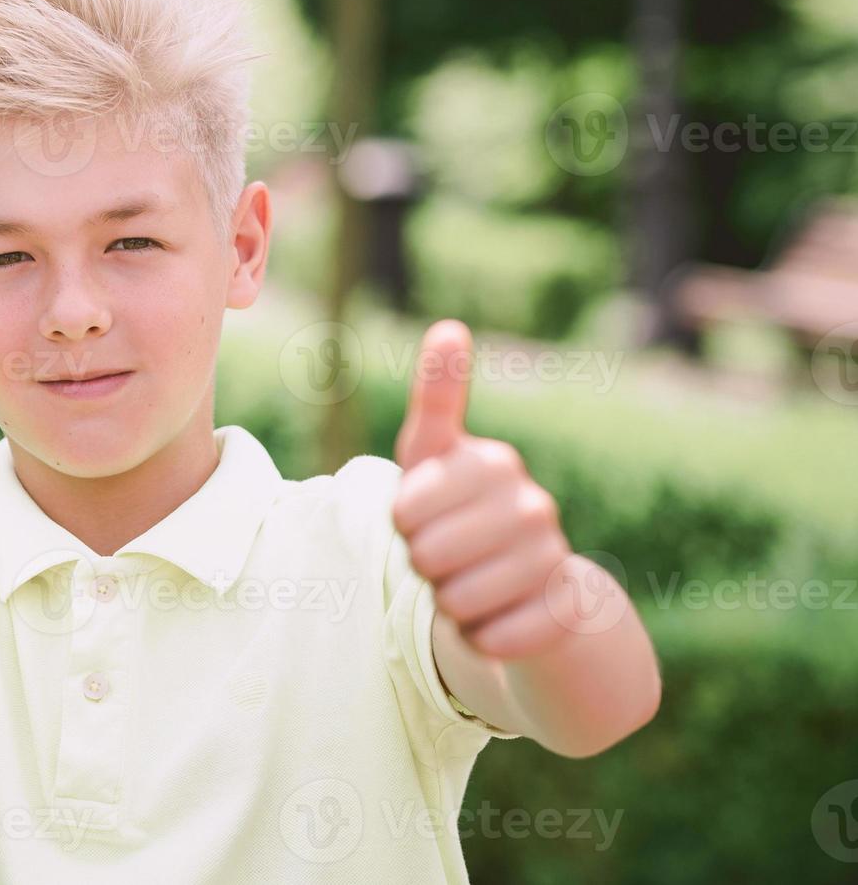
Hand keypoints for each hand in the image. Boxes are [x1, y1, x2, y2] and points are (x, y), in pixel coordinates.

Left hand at [391, 320, 573, 660]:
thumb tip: (449, 326)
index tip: (419, 513)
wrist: (531, 589)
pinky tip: (497, 619)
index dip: (400, 521)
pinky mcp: (564, 613)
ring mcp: (553, 557)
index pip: (404, 507)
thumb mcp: (434, 458)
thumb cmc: (459, 513)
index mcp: (492, 463)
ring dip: (449, 604)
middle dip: (422, 566)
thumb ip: (436, 399)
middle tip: (446, 557)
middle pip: (425, 556)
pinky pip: (489, 639)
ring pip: (454, 601)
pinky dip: (479, 639)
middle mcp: (531, 503)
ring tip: (470, 585)